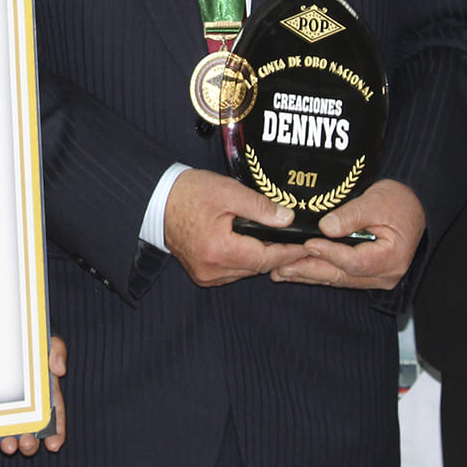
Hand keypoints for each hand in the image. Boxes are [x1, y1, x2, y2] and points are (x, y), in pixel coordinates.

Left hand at [0, 335, 66, 454]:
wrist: (8, 338)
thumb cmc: (33, 344)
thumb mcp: (49, 343)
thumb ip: (58, 351)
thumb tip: (60, 370)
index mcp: (48, 393)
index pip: (55, 416)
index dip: (57, 433)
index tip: (54, 444)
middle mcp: (31, 405)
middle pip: (34, 430)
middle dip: (32, 442)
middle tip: (28, 444)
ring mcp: (13, 407)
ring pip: (14, 431)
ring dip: (13, 442)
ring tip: (10, 446)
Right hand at [163, 169, 306, 285]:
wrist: (157, 201)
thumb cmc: (190, 193)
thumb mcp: (228, 192)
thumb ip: (260, 207)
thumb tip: (288, 219)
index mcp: (219, 250)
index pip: (266, 258)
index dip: (289, 252)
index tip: (309, 246)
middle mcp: (212, 270)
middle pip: (257, 267)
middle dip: (278, 255)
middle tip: (299, 242)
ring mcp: (206, 275)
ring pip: (246, 271)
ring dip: (261, 258)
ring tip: (279, 241)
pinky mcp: (201, 274)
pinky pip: (233, 271)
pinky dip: (245, 260)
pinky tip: (252, 244)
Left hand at [272, 178, 425, 290]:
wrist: (414, 207)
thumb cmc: (399, 202)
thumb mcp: (377, 201)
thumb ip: (352, 215)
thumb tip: (325, 227)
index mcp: (391, 257)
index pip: (355, 260)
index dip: (329, 253)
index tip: (308, 244)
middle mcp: (383, 274)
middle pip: (341, 274)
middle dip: (309, 270)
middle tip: (281, 267)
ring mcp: (375, 277)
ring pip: (337, 278)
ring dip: (308, 275)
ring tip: (280, 272)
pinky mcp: (366, 274)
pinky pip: (339, 275)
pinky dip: (318, 272)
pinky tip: (298, 272)